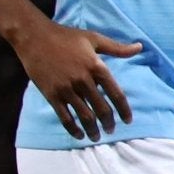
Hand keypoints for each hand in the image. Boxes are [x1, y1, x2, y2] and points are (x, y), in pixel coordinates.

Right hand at [11, 18, 138, 141]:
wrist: (34, 37)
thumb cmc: (66, 36)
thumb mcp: (94, 38)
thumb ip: (117, 48)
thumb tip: (139, 47)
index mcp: (96, 67)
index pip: (116, 94)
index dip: (124, 110)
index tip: (128, 120)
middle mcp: (83, 80)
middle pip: (102, 109)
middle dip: (109, 123)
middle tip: (112, 130)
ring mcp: (66, 89)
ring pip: (84, 116)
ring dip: (93, 130)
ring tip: (97, 137)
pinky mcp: (51, 94)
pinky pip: (64, 117)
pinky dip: (73, 128)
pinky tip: (79, 135)